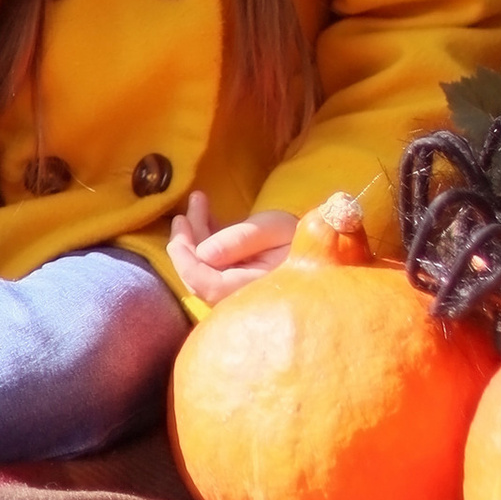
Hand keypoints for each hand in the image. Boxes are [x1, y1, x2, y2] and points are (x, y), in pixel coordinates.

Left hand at [168, 191, 302, 306]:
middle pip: (199, 278)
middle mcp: (241, 298)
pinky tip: (206, 213)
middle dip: (187, 244)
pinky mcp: (235, 283)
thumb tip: (203, 252)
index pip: (207, 285)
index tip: (179, 231)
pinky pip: (212, 266)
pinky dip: (205, 240)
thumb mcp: (274, 228)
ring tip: (198, 202)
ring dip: (195, 236)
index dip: (186, 261)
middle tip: (182, 215)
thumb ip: (241, 239)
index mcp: (253, 288)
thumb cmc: (300, 235)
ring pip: (203, 269)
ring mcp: (237, 293)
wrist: (321, 246)